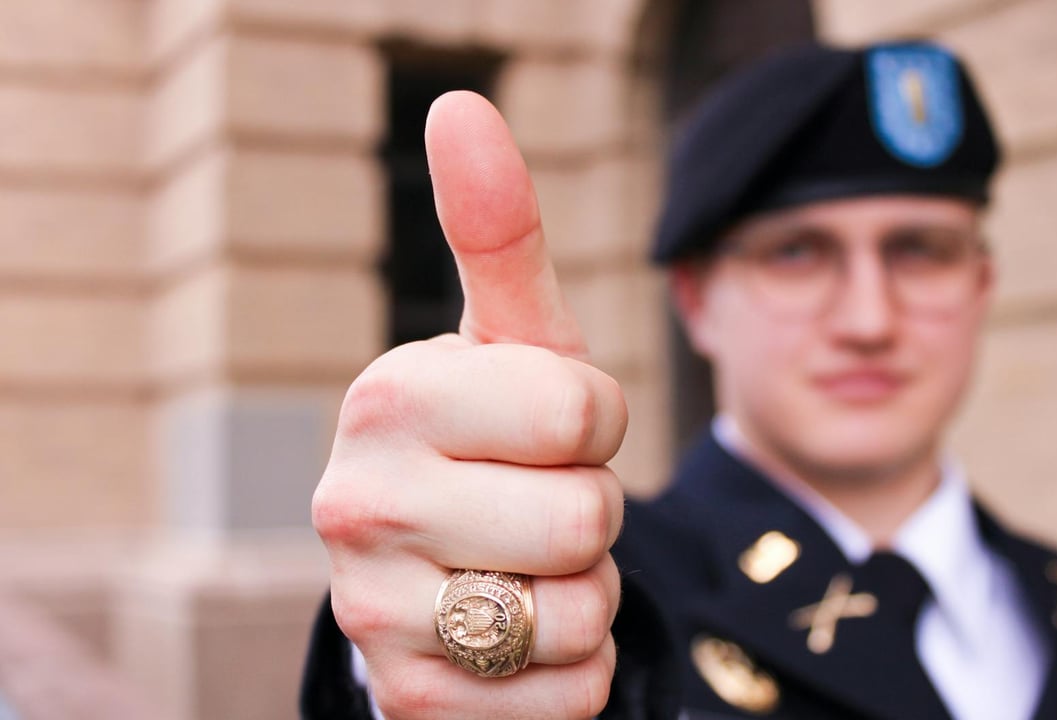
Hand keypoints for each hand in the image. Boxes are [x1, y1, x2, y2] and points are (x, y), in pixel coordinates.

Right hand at [312, 91, 627, 719]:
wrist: (449, 567)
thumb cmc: (501, 436)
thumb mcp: (515, 340)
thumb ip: (500, 233)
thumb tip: (462, 108)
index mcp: (389, 396)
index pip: (583, 415)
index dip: (598, 425)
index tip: (556, 430)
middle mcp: (355, 504)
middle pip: (584, 520)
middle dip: (592, 513)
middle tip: (538, 504)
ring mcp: (373, 614)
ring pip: (579, 613)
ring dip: (586, 593)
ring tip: (527, 565)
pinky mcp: (410, 702)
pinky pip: (568, 692)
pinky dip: (574, 668)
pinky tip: (519, 635)